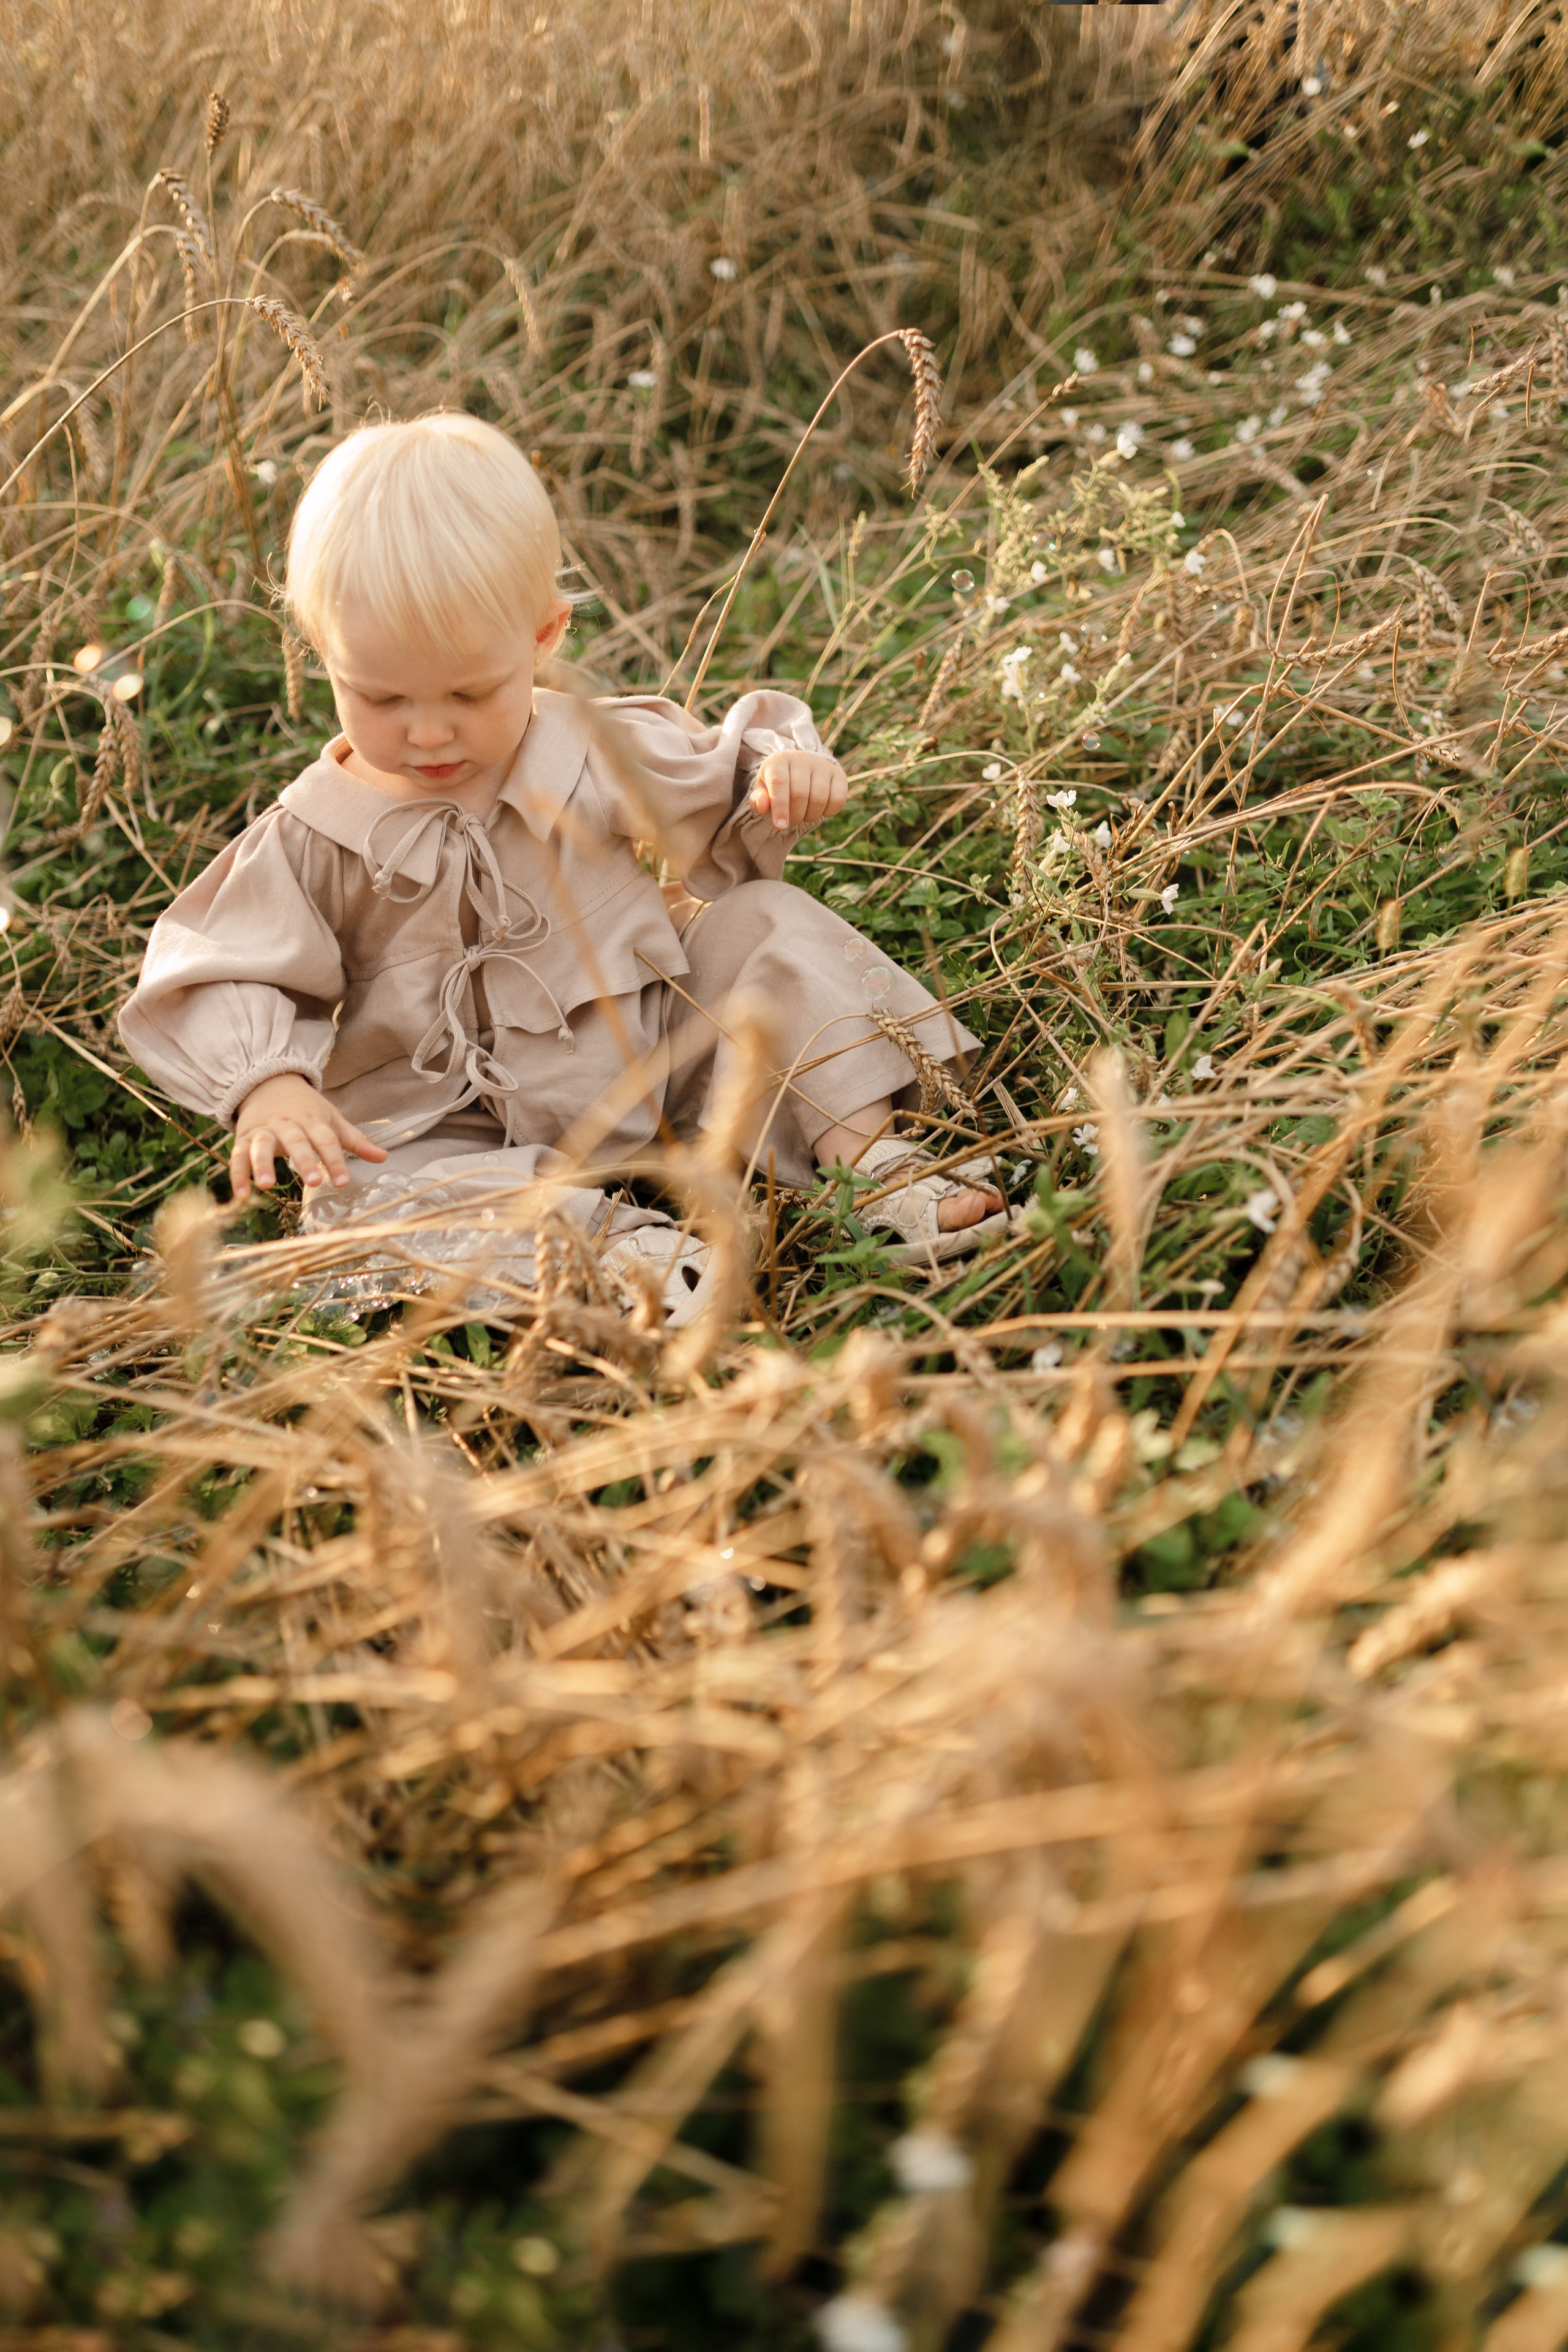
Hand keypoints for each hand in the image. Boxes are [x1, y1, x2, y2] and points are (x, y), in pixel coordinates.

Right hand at [231, 1072, 387, 1202]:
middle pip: (297, 1142)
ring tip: (267, 1185)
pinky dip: (237, 1173)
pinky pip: (238, 1155)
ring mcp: (264, 1130)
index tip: (344, 1182)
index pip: (327, 1141)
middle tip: (314, 1182)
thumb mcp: (331, 1119)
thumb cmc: (306, 1108)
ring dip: (263, 1164)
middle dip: (304, 1161)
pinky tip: (241, 1193)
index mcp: (313, 1120)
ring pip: (262, 1146)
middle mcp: (288, 1125)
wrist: (269, 1083)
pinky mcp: (244, 1137)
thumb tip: (384, 1158)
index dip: (336, 1161)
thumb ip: (355, 1140)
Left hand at [748, 749, 848, 834]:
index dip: (780, 806)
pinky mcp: (838, 774)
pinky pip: (838, 799)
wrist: (800, 769)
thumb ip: (758, 801)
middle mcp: (802, 759)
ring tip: (803, 814)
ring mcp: (822, 765)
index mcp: (779, 761)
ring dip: (810, 816)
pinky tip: (820, 810)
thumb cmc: (777, 785)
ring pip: (819, 799)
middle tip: (790, 820)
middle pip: (800, 794)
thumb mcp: (763, 791)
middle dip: (795, 816)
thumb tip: (762, 805)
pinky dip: (829, 812)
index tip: (780, 825)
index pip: (779, 783)